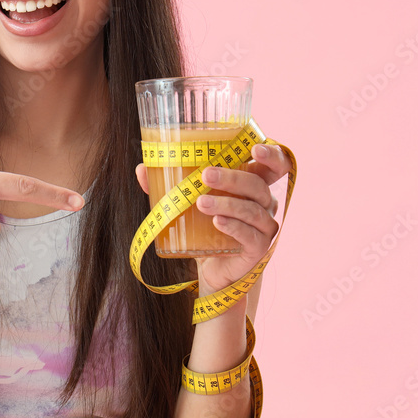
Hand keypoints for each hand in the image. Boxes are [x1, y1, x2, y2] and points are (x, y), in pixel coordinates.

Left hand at [134, 143, 291, 293]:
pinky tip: (217, 222)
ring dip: (227, 203)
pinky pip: (251, 235)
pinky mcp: (259, 249)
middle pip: (258, 185)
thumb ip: (167, 186)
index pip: (275, 165)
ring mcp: (264, 227)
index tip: (255, 148)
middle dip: (232, 178)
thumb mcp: (186, 204)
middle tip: (205, 174)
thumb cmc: (204, 228)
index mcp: (252, 186)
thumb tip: (142, 168)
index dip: (271, 154)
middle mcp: (264, 204)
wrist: (210, 268)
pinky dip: (234, 227)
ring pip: (253, 209)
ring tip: (201, 203)